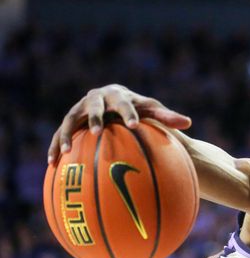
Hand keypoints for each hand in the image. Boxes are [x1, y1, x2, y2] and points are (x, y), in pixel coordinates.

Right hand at [47, 84, 191, 163]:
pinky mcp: (69, 122)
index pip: (125, 103)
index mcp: (117, 95)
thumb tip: (188, 123)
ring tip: (66, 151)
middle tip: (97, 132)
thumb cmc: (138, 109)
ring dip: (66, 134)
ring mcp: (79, 109)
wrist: (114, 102)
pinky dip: (55, 146)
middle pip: (93, 106)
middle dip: (94, 118)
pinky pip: (59, 134)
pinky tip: (52, 163)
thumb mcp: (152, 112)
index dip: (129, 112)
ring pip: (69, 120)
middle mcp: (95, 99)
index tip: (134, 124)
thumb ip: (167, 117)